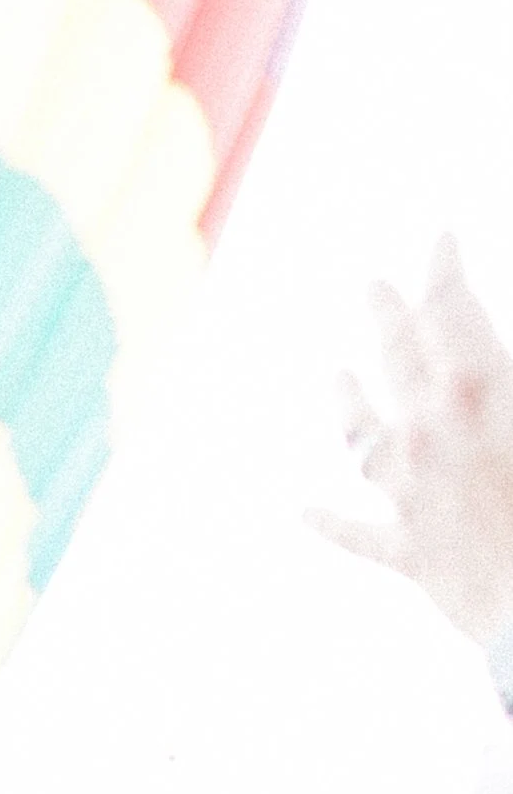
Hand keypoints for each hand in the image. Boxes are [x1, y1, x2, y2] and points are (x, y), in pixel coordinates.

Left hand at [307, 241, 512, 645]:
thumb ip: (512, 374)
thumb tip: (490, 360)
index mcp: (475, 389)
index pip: (449, 307)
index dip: (442, 267)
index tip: (440, 240)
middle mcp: (429, 434)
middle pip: (397, 359)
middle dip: (386, 315)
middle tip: (371, 287)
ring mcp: (411, 495)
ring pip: (365, 438)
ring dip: (349, 403)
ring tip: (337, 378)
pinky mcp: (409, 553)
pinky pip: (357, 533)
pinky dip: (329, 520)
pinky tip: (300, 509)